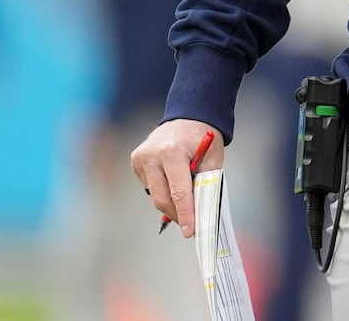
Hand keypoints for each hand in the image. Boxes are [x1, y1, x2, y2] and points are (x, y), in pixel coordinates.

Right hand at [130, 118, 223, 238]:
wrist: (188, 116)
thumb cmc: (203, 137)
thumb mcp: (213, 158)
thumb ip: (206, 184)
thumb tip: (201, 213)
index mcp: (172, 152)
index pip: (179, 192)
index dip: (186, 215)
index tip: (191, 232)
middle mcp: (152, 155)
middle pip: (162, 198)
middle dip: (177, 214)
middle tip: (190, 223)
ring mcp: (140, 157)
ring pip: (155, 194)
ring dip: (170, 200)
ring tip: (185, 190)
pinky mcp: (135, 160)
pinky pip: (150, 185)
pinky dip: (162, 188)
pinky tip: (171, 176)